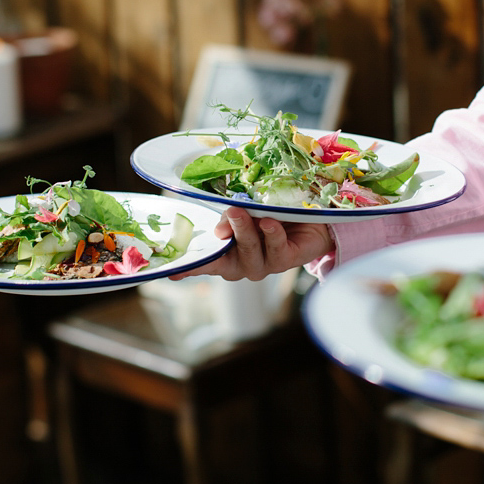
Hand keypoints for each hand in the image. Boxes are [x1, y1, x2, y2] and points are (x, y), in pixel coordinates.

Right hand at [169, 207, 335, 281]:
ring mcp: (264, 265)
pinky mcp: (286, 261)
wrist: (312, 216)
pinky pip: (276, 249)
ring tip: (243, 211)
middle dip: (227, 234)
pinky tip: (271, 223)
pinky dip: (272, 234)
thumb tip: (219, 230)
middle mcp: (242, 264)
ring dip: (246, 230)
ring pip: (249, 251)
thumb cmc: (271, 212)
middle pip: (226, 258)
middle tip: (229, 213)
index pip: (204, 263)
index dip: (188, 268)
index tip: (171, 272)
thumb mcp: (246, 210)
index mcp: (227, 254)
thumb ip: (230, 219)